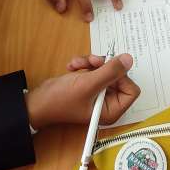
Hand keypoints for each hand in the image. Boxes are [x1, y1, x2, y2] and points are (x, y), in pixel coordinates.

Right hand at [25, 53, 139, 128]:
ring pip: (106, 68)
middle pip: (119, 76)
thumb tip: (129, 59)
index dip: (122, 77)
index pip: (132, 90)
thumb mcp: (87, 84)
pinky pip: (96, 68)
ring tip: (78, 64)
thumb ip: (110, 72)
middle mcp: (108, 102)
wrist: (37, 101)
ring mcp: (99, 92)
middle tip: (91, 61)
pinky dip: (85, 64)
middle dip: (104, 66)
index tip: (108, 70)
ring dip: (92, 63)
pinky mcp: (90, 83)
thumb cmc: (61, 100)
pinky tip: (73, 66)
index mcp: (112, 110)